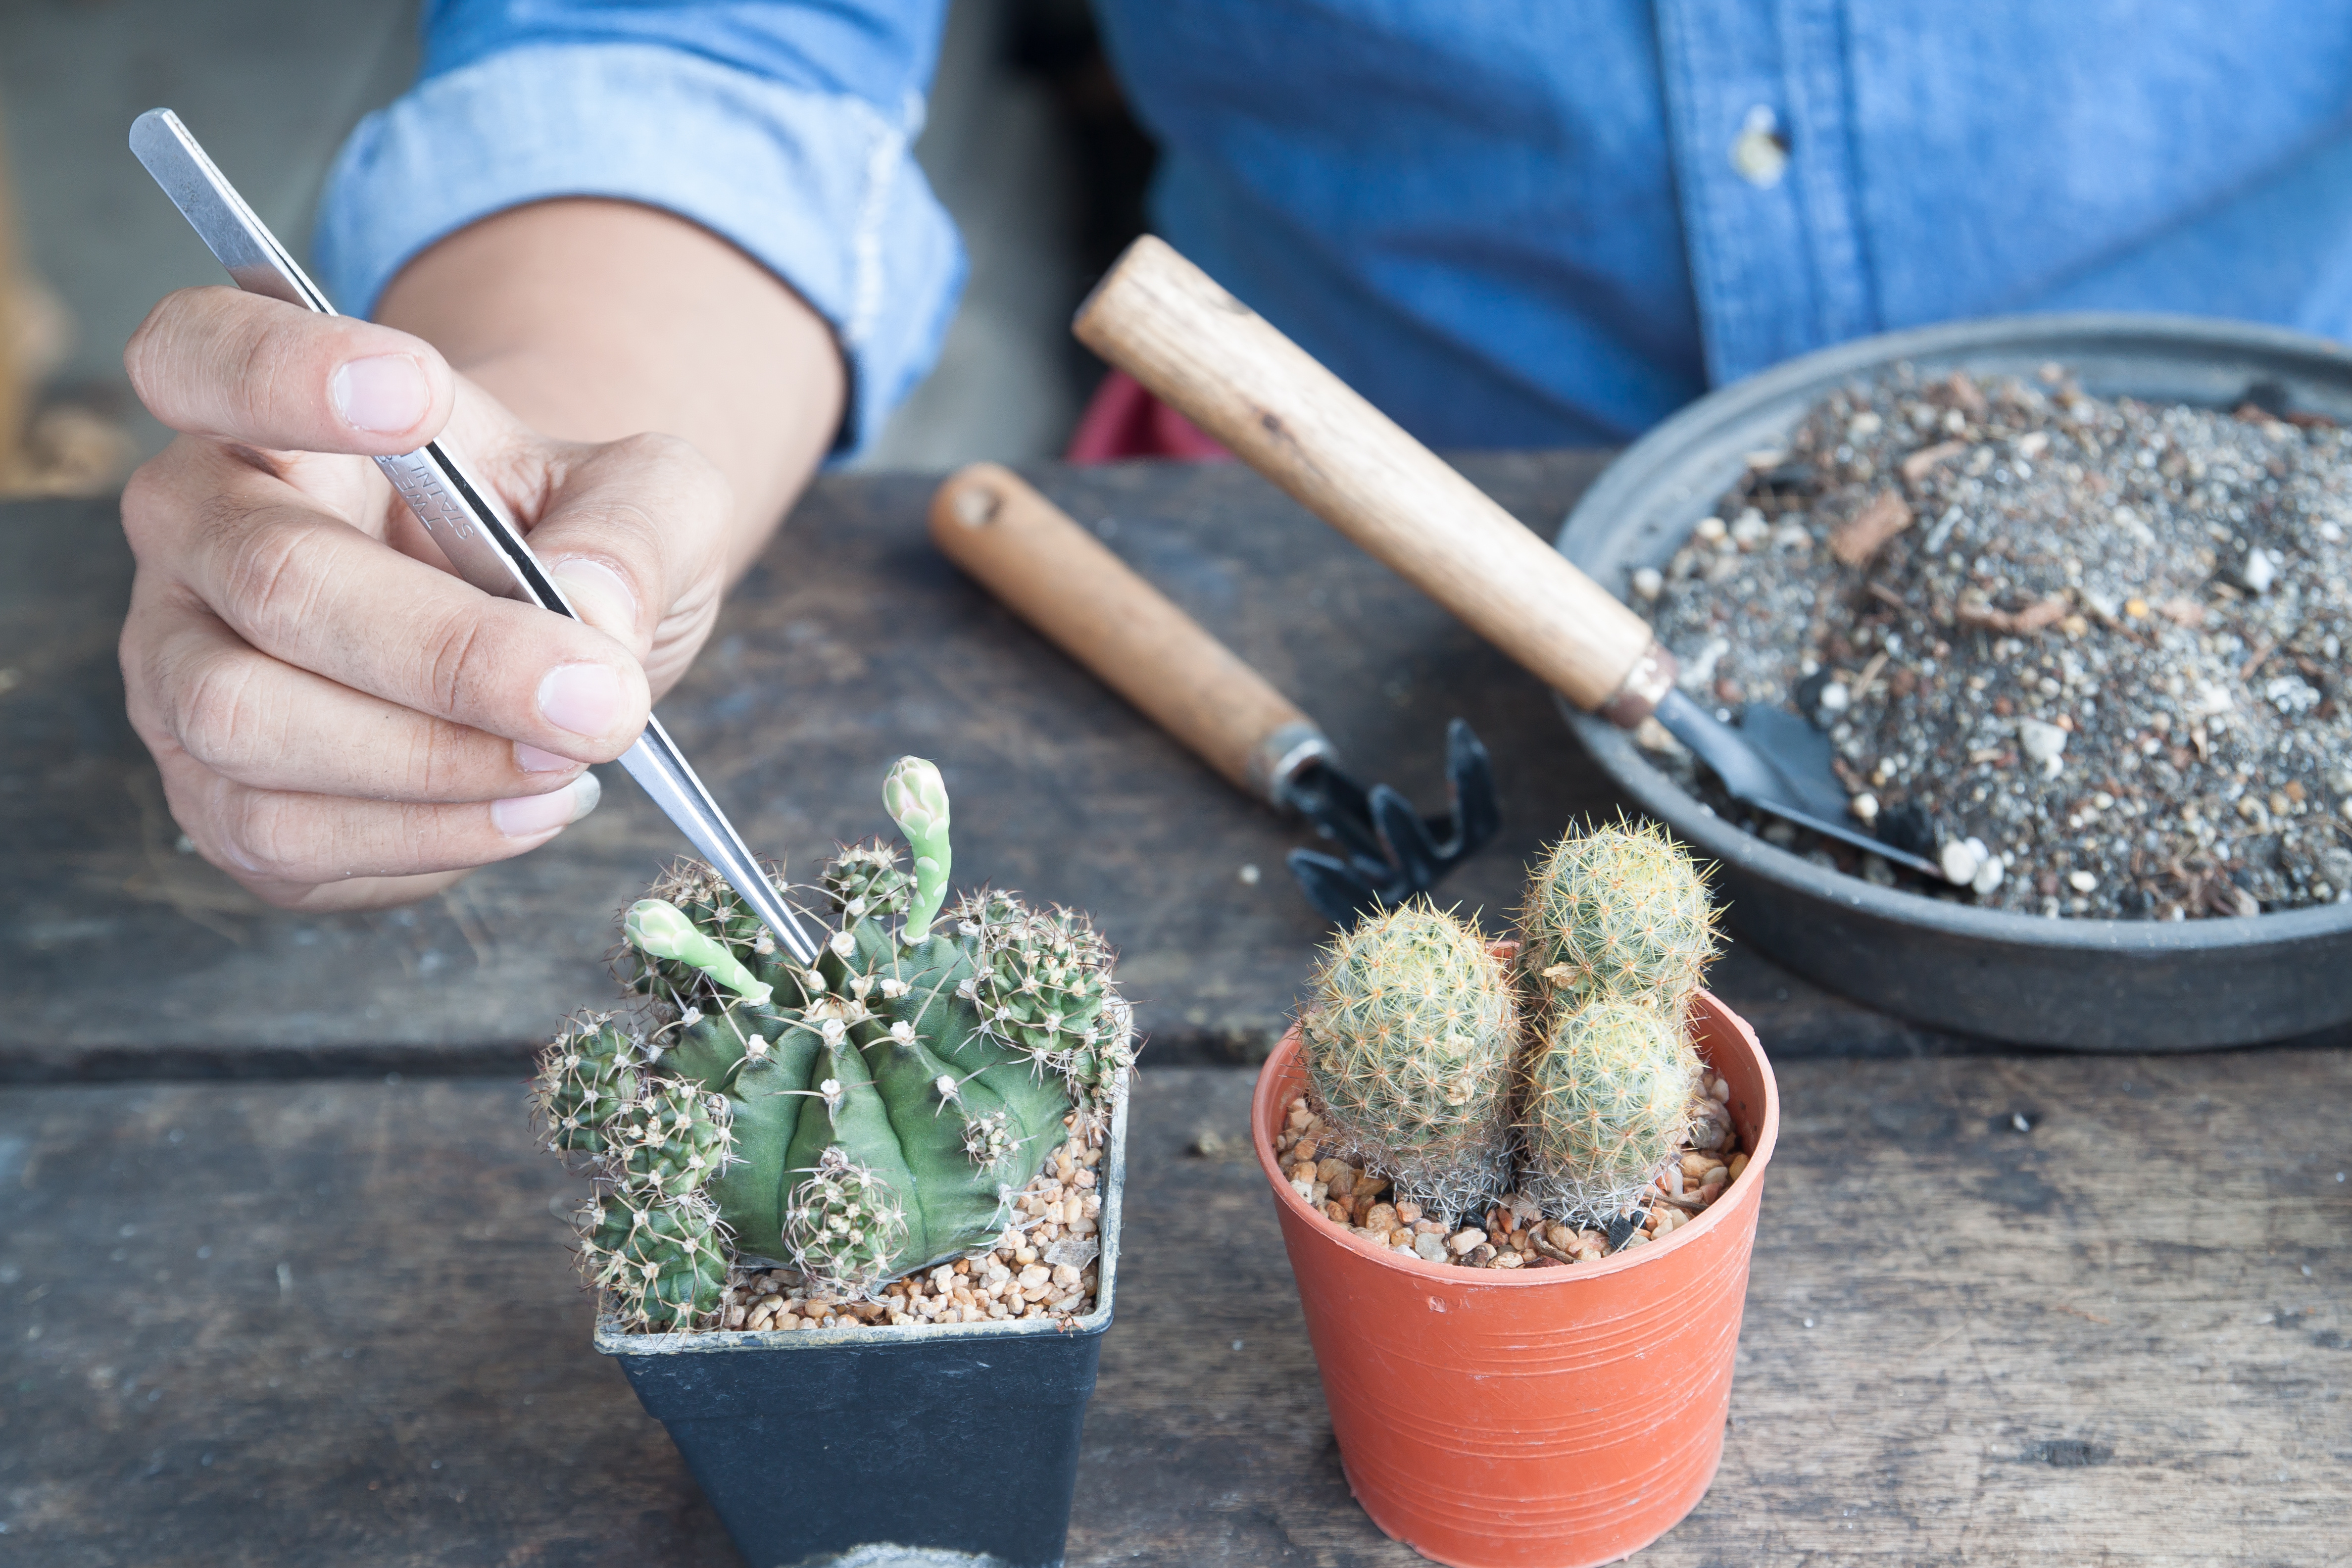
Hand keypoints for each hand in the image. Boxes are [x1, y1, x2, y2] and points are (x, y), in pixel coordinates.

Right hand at [120, 285, 734, 910]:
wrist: (548, 638)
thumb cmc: (566, 541)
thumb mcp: (647, 499)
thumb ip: (637, 527)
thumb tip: (589, 617)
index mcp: (268, 417)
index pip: (200, 355)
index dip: (282, 373)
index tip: (418, 394)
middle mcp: (195, 535)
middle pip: (270, 577)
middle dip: (450, 653)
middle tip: (598, 697)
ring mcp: (180, 669)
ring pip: (251, 719)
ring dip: (437, 756)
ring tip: (570, 756)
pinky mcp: (214, 795)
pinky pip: (280, 829)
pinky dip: (424, 833)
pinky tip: (527, 808)